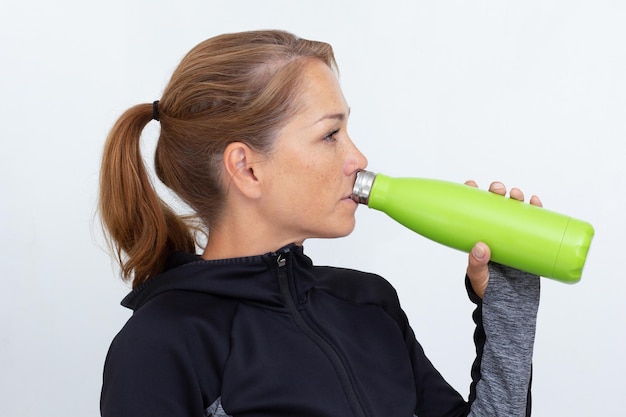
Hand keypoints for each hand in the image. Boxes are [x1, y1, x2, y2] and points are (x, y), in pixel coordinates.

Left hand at [463, 181, 542, 297]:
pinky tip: (536, 201)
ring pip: (515, 210)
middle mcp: (494, 232)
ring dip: (516, 197)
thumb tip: (480, 246)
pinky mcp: (529, 244)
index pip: (472, 210)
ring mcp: (513, 237)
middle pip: (495, 205)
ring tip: (517, 194)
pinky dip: (536, 210)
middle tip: (498, 190)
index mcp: (478, 235)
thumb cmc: (488, 291)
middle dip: (497, 192)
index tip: (471, 184)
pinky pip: (535, 223)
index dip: (472, 194)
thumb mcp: (478, 277)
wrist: (510, 306)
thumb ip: (476, 265)